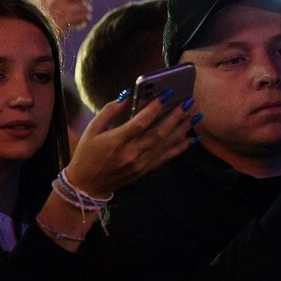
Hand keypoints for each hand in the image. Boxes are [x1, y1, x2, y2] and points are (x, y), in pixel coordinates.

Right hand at [62, 89, 196, 197]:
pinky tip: (192, 139)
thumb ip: (109, 111)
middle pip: (159, 133)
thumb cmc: (87, 154)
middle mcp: (132, 153)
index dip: (155, 108)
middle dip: (175, 116)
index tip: (167, 94)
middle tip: (187, 102)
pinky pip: (166, 157)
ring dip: (182, 129)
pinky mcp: (145, 170)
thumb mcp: (91, 130)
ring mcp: (141, 163)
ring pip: (166, 145)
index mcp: (117, 141)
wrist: (87, 186)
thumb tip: (128, 95)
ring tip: (194, 116)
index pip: (140, 122)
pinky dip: (180, 147)